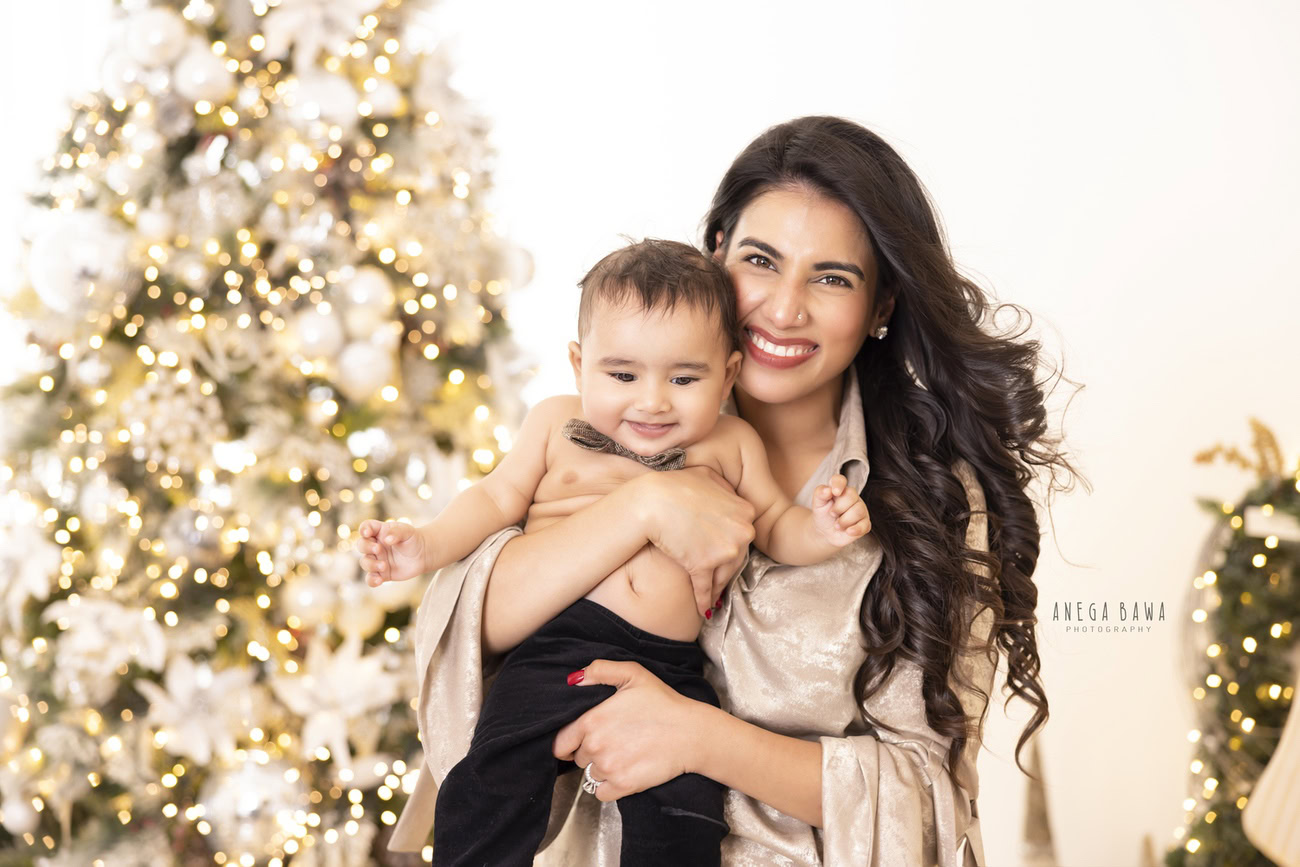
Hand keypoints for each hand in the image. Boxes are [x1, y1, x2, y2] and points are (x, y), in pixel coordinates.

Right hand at [357, 519, 427, 585]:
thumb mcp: (407, 531)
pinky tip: (379, 580)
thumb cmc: (412, 539)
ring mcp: (377, 560)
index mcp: (379, 532)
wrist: (422, 555)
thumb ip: (396, 532)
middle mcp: (375, 545)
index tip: (367, 533)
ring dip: (371, 564)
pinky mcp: (381, 573)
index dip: (364, 529)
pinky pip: (371, 578)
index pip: (366, 527)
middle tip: (379, 549)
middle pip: (361, 545)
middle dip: (367, 547)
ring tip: (384, 566)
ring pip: (365, 562)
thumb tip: (387, 539)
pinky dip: (372, 580)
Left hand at [552, 659, 707, 801]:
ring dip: (601, 768)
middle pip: (578, 758)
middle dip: (591, 751)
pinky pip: (601, 793)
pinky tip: (624, 771)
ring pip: (590, 775)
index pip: (561, 742)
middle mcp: (595, 747)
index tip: (581, 740)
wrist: (691, 733)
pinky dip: (609, 786)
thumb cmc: (663, 702)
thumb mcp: (633, 673)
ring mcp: (609, 768)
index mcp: (591, 720)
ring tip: (623, 754)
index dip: (569, 741)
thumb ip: (600, 670)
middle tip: (614, 741)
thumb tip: (574, 679)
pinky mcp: (623, 786)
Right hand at [633, 467, 754, 617]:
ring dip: (717, 588)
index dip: (732, 545)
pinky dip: (704, 600)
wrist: (652, 500)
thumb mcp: (708, 475)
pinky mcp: (703, 566)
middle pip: (736, 558)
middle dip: (726, 570)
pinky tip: (703, 610)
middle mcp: (742, 532)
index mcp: (746, 511)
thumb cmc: (675, 485)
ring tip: (712, 597)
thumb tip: (728, 493)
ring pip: (723, 575)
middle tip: (719, 580)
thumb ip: (724, 486)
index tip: (725, 553)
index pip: (743, 534)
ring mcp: (723, 551)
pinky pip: (706, 588)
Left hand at [811, 473, 870, 546]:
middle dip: (839, 507)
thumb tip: (827, 490)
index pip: (840, 480)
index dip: (838, 484)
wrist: (825, 532)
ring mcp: (861, 510)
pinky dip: (856, 529)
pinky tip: (848, 531)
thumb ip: (820, 494)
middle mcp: (852, 497)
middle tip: (832, 514)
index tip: (834, 492)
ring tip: (837, 525)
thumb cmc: (823, 515)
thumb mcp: (817, 504)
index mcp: (839, 489)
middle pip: (851, 495)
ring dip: (844, 520)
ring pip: (858, 510)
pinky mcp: (865, 524)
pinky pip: (865, 525)